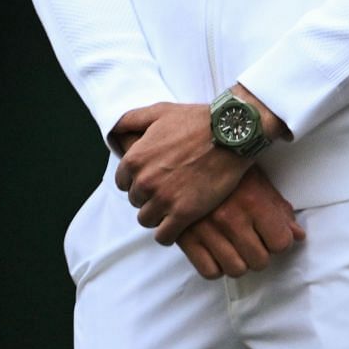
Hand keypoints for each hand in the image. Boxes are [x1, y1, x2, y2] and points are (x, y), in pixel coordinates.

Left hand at [113, 102, 250, 243]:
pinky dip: (168, 233)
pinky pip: (164, 236)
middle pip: (136, 201)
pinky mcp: (184, 213)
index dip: (139, 180)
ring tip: (176, 204)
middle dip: (150, 196)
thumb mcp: (160, 112)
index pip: (123, 183)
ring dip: (159, 214)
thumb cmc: (199, 120)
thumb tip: (115, 130)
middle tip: (171, 187)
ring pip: (147, 220)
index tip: (156, 177)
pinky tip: (179, 223)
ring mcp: (164, 199)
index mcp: (135, 160)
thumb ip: (131, 119)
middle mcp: (145, 182)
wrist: (234, 133)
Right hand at [176, 167, 306, 278]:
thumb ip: (280, 211)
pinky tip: (219, 253)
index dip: (281, 241)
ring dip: (240, 262)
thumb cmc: (230, 172)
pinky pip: (209, 271)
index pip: (280, 243)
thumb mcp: (261, 183)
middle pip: (259, 261)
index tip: (275, 236)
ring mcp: (207, 231)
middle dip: (262, 254)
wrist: (191, 160)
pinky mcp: (186, 239)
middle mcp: (231, 218)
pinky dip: (217, 267)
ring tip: (238, 247)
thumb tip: (298, 236)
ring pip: (236, 270)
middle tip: (256, 242)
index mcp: (253, 202)